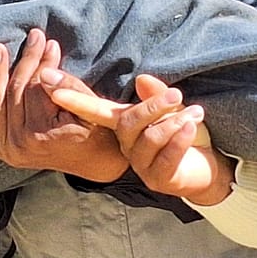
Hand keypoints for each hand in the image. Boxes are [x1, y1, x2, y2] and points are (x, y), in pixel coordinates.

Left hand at [0, 29, 127, 180]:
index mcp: (43, 134)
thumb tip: (43, 72)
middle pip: (14, 93)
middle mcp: (21, 145)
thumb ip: (69, 88)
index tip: (49, 42)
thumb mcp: (92, 106)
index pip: (34, 89)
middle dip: (24, 62)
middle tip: (33, 37)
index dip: (42, 63)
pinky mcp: (7, 155)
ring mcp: (11, 151)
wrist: (98, 161)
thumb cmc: (98, 129)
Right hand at [50, 74, 233, 204]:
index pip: (95, 111)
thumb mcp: (171, 110)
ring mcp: (141, 166)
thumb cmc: (183, 136)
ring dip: (174, 122)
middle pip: (127, 122)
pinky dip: (180, 139)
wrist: (204, 170)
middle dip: (151, 105)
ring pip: (149, 138)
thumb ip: (155, 94)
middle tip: (176, 94)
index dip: (74, 99)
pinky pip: (167, 156)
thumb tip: (141, 78)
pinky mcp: (160, 179)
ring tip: (196, 112)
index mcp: (123, 128)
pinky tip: (192, 126)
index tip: (52, 86)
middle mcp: (126, 147)